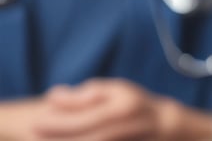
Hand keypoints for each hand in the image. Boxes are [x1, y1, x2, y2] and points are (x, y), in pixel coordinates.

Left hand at [31, 78, 172, 140]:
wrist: (162, 127)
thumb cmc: (132, 104)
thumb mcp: (114, 90)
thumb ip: (85, 94)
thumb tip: (52, 96)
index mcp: (124, 109)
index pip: (86, 119)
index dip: (59, 123)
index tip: (36, 121)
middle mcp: (127, 129)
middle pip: (88, 139)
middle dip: (58, 139)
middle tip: (34, 132)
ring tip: (42, 139)